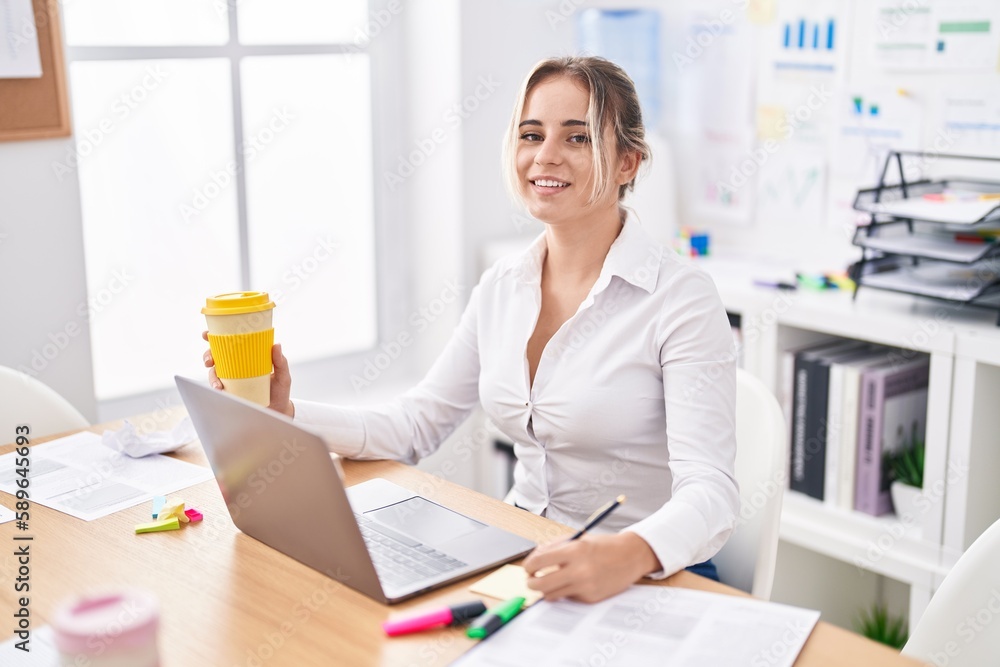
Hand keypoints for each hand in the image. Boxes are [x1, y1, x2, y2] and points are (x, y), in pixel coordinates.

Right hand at [201, 331, 294, 417]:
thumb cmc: (280, 390)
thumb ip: (280, 362)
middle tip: (209, 361)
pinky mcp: (231, 390)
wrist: (277, 410)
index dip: (217, 336)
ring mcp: (233, 377)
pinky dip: (216, 387)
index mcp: (249, 355)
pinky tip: (220, 390)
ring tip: (218, 384)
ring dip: (211, 375)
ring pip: (214, 371)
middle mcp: (238, 365)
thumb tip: (276, 345)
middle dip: (208, 355)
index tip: (206, 335)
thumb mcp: (283, 375)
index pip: (232, 342)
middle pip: (217, 355)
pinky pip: (219, 386)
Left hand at [523, 532, 659, 603]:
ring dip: (547, 590)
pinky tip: (577, 582)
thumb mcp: (578, 539)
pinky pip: (569, 597)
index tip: (528, 567)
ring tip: (552, 581)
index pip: (538, 562)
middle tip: (532, 579)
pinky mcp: (591, 598)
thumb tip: (534, 557)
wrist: (630, 556)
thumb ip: (554, 547)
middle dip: (531, 583)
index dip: (528, 566)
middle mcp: (579, 570)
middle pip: (540, 585)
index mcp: (574, 551)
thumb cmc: (602, 546)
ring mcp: (585, 587)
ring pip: (551, 595)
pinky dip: (567, 591)